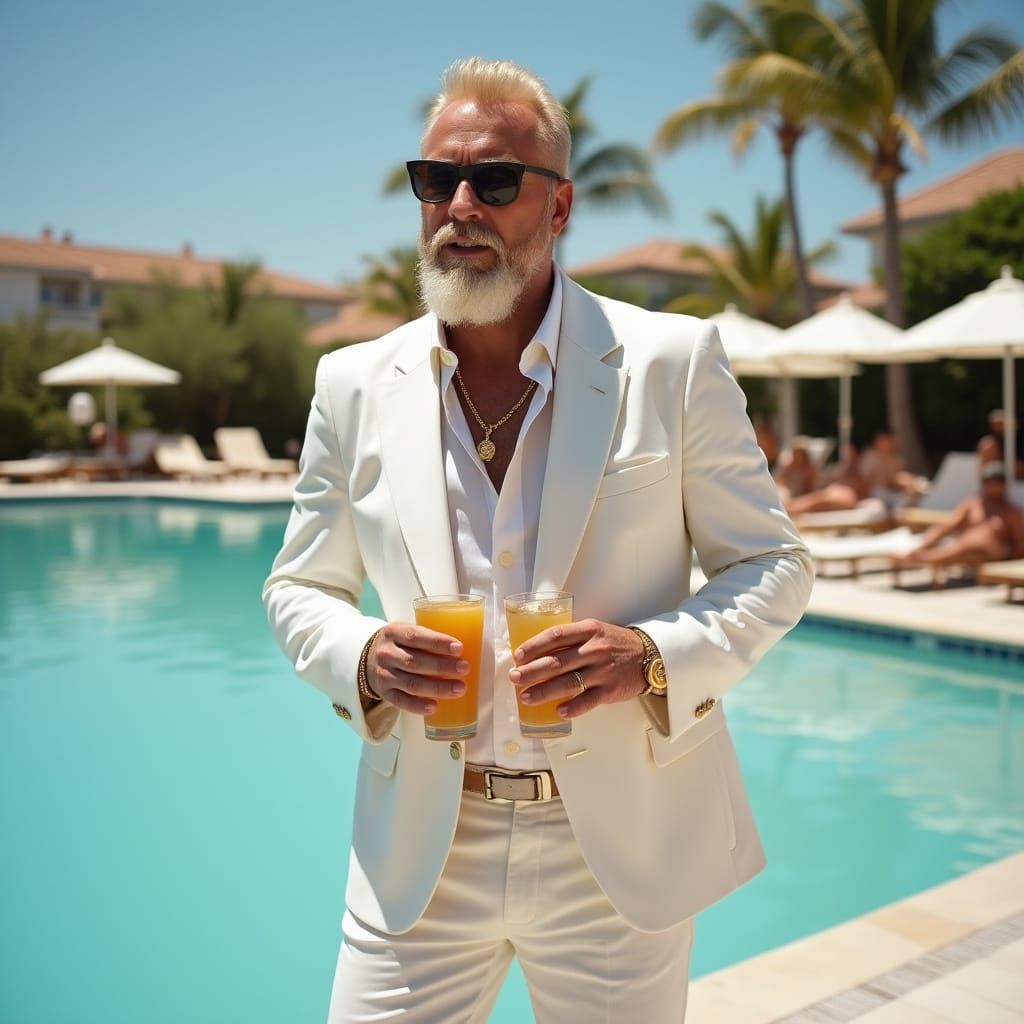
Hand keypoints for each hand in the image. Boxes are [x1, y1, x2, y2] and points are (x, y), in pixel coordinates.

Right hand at [366, 623, 468, 715]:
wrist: (367, 659)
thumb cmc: (398, 644)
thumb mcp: (405, 632)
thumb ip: (426, 638)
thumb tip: (461, 650)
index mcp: (393, 633)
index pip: (415, 636)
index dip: (438, 642)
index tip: (458, 648)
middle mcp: (386, 654)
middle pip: (416, 662)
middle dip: (442, 666)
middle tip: (464, 668)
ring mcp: (384, 675)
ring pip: (412, 684)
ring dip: (437, 687)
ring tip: (459, 688)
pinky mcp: (384, 693)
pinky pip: (401, 702)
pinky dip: (418, 706)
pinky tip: (434, 707)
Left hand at [508, 619, 646, 719]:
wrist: (648, 656)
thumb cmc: (614, 643)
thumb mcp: (595, 631)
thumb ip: (571, 638)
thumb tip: (537, 651)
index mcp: (588, 630)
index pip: (556, 636)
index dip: (534, 646)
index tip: (517, 655)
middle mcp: (594, 649)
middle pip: (557, 661)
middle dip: (531, 671)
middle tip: (514, 677)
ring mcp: (603, 671)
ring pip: (568, 682)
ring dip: (544, 691)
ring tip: (526, 697)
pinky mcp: (610, 690)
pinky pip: (588, 701)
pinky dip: (572, 707)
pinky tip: (558, 711)